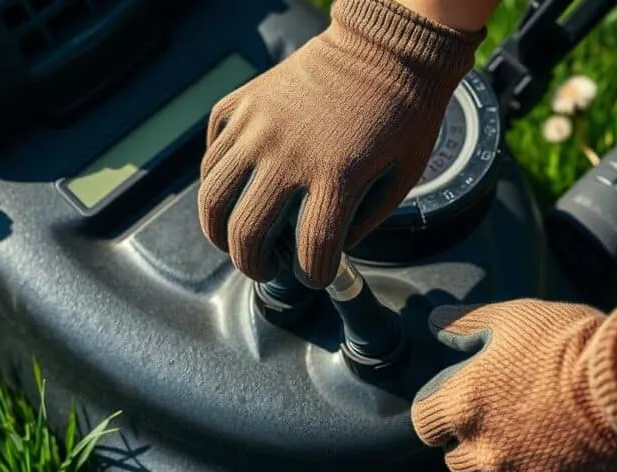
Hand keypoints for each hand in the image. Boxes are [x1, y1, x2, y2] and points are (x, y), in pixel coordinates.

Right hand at [197, 0, 483, 287]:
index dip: (312, 277)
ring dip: (218, 231)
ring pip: (212, 196)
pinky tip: (236, 190)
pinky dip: (217, 180)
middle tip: (265, 268)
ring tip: (235, 239)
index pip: (310, 251)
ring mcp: (259, 127)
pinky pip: (213, 153)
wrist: (386, 47)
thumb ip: (364, 219)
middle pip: (246, 233)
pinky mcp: (244, 104)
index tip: (314, 277)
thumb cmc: (404, 114)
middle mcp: (288, 153)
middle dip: (253, 266)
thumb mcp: (402, 176)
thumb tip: (330, 250)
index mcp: (336, 176)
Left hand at [410, 298, 616, 471]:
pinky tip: (535, 460)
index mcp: (462, 402)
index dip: (440, 409)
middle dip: (467, 436)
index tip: (458, 400)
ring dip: (490, 462)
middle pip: (451, 453)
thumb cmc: (573, 346)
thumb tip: (434, 323)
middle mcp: (479, 445)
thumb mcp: (513, 318)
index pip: (424, 420)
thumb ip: (465, 323)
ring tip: (518, 438)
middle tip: (496, 416)